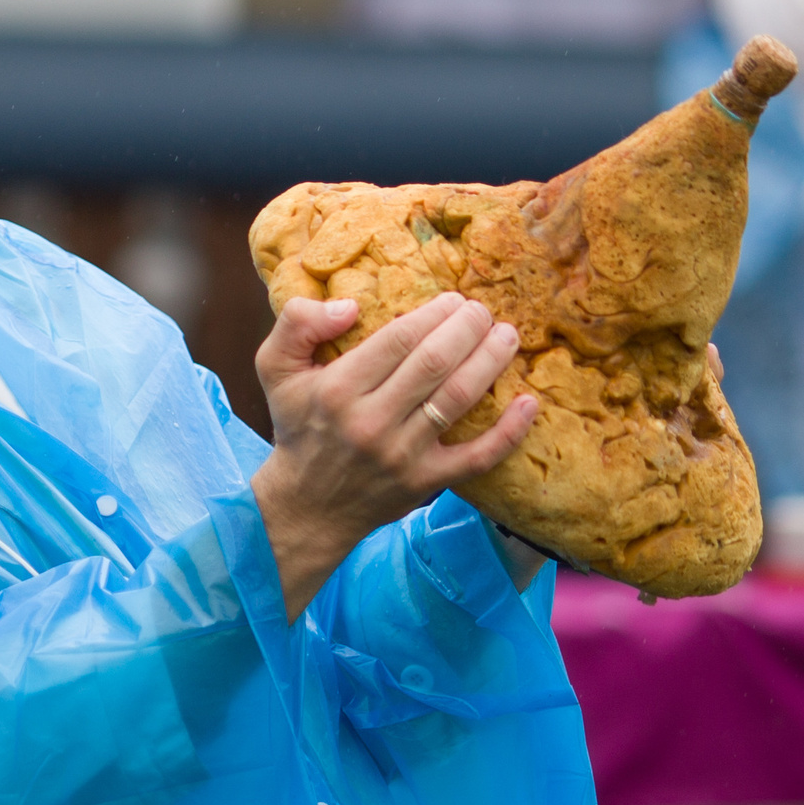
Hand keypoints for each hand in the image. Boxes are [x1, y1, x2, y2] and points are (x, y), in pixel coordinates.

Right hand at [253, 291, 539, 617]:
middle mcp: (371, 422)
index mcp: (337, 389)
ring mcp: (403, 455)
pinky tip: (528, 402)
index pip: (399, 339)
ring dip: (491, 361)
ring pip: (459, 398)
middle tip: (483, 311)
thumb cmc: (299, 427)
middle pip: (435, 362)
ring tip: (507, 337)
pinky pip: (479, 456)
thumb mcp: (275, 369)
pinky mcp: (427, 482)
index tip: (453, 299)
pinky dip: (509, 431)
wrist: (307, 505)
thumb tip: (350, 306)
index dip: (434, 313)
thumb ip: (297, 323)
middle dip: (468, 328)